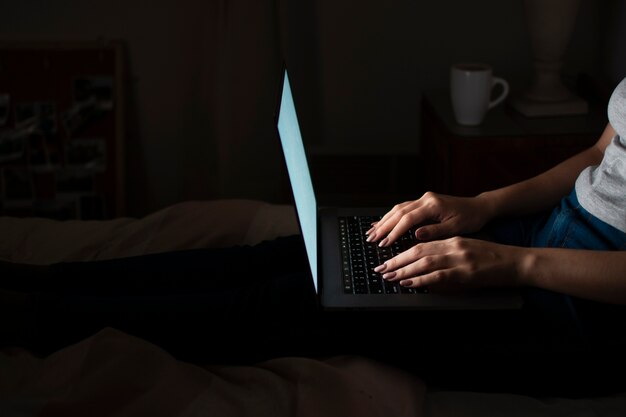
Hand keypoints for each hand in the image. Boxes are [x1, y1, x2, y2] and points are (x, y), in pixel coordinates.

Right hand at [366, 192, 492, 245]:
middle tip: (371, 239)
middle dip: (383, 226)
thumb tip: (416, 235)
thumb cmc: (470, 219)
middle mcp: (426, 199)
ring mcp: (424, 198)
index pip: (408, 219)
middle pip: (398, 212)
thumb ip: (435, 231)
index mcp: (433, 205)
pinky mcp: (423, 201)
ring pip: (398, 208)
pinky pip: (403, 208)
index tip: (384, 243)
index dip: (394, 231)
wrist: (479, 207)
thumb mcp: (456, 228)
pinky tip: (382, 222)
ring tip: (372, 232)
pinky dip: (391, 216)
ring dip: (384, 220)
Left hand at [374, 237, 525, 290]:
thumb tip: (425, 267)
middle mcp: (453, 246)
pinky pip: (437, 276)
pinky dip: (420, 279)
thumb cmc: (494, 258)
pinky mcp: (466, 273)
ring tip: (388, 276)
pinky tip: (408, 283)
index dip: (402, 251)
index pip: (421, 243)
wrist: (518, 262)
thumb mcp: (467, 250)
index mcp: (453, 240)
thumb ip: (447, 255)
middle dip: (396, 260)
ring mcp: (459, 259)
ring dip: (403, 270)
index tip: (388, 258)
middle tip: (380, 268)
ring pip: (424, 262)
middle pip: (418, 251)